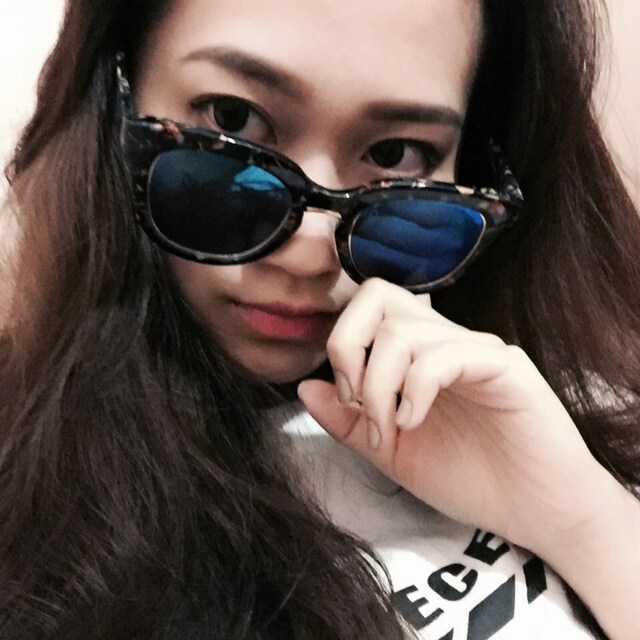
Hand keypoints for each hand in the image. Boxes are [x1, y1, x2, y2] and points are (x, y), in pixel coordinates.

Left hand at [298, 279, 609, 556]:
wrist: (535, 510)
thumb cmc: (469, 477)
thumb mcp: (391, 452)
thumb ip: (346, 420)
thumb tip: (305, 386)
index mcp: (416, 353)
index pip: (367, 306)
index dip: (341, 343)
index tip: (347, 399)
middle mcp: (443, 340)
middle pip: (378, 295)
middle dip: (348, 346)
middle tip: (357, 399)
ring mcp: (474, 349)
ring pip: (402, 332)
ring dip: (378, 387)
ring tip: (391, 430)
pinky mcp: (504, 367)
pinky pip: (445, 356)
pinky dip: (415, 390)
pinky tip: (415, 422)